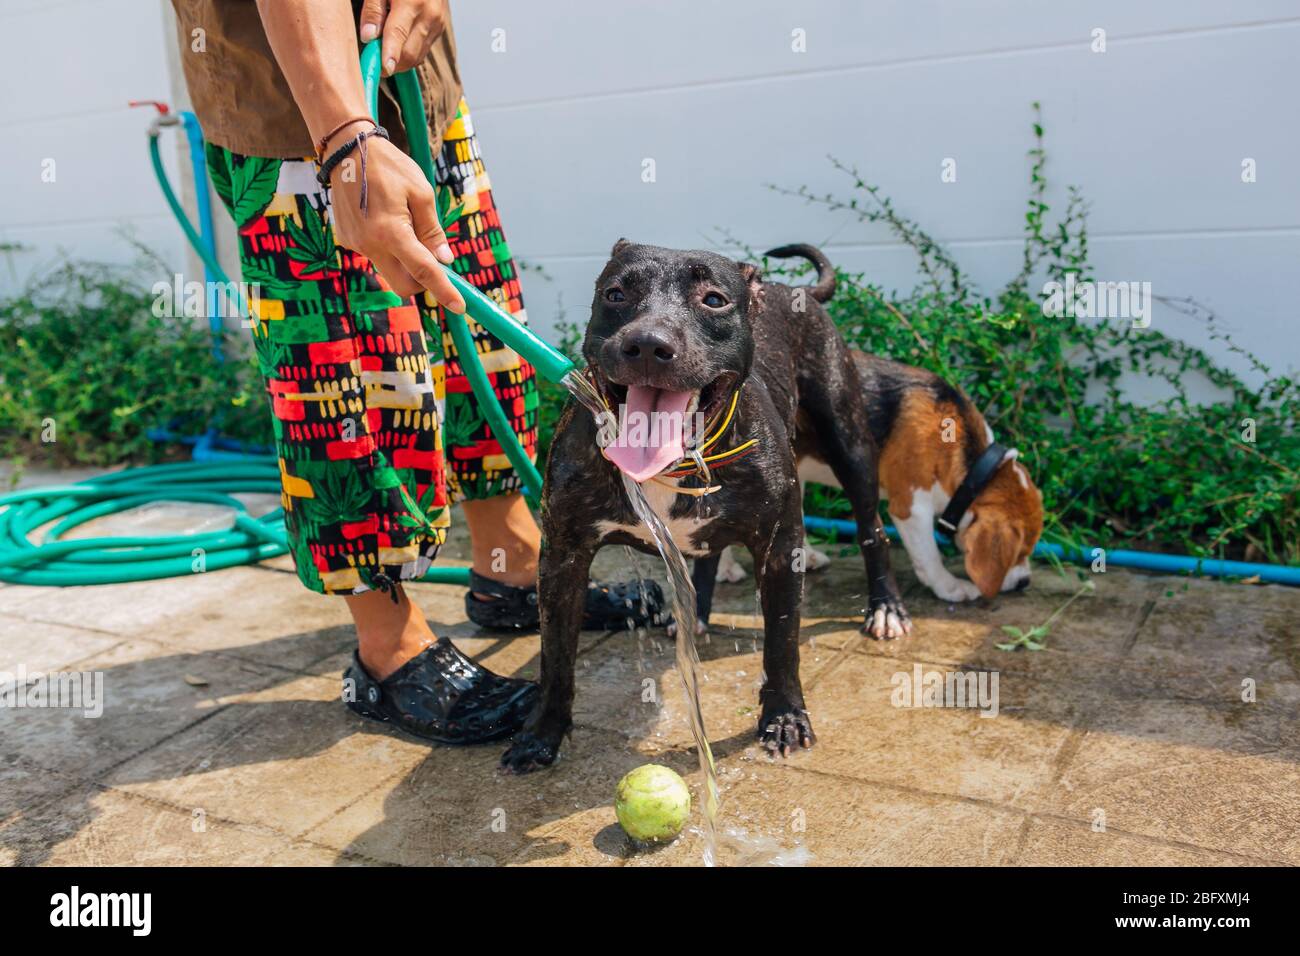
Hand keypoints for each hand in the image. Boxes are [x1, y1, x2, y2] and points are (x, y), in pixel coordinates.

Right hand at [327, 130, 464, 310]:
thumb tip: (444, 261)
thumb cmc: (390, 167)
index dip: (444, 291)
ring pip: (389, 270)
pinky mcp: (348, 240)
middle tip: (433, 256)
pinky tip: (384, 217)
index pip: (423, 272)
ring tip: (404, 221)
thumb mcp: (422, 193)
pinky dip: (388, 247)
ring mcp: (356, 244)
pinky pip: (375, 254)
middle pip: (403, 284)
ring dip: (404, 260)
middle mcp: (370, 244)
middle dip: (421, 280)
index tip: (459, 306)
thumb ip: (433, 232)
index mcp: (391, 233)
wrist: (347, 150)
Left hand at [359, 0, 447, 75]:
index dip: (388, 56)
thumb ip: (373, 10)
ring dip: (399, 61)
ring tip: (384, 51)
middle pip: (409, 54)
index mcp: (412, 2)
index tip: (380, 71)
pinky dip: (408, 53)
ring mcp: (437, 24)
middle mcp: (429, 16)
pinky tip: (398, 44)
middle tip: (373, 60)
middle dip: (391, 64)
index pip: (398, 36)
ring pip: (417, 57)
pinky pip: (422, 51)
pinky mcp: (439, 29)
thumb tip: (368, 37)